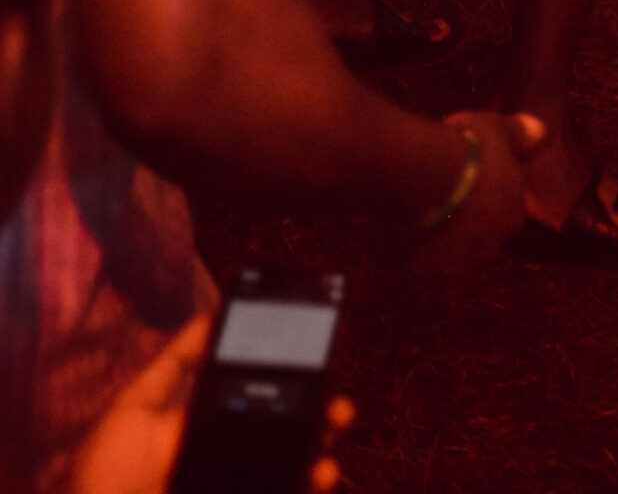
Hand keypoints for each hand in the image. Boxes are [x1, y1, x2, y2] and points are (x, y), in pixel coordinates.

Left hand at [64, 316, 354, 493]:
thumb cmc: (102, 475)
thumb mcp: (132, 409)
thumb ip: (172, 366)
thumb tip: (212, 316)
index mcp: (202, 428)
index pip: (255, 398)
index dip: (288, 382)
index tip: (318, 360)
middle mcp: (223, 460)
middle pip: (282, 436)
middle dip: (317, 419)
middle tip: (339, 408)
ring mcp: (232, 487)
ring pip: (286, 471)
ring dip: (316, 458)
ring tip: (329, 449)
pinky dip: (300, 488)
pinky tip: (317, 474)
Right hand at [413, 109, 545, 269]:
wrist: (422, 177)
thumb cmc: (466, 151)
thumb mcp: (496, 129)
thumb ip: (519, 134)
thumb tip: (540, 130)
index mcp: (512, 215)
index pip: (508, 213)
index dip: (491, 198)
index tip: (474, 182)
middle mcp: (489, 247)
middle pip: (482, 239)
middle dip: (469, 225)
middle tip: (447, 198)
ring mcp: (455, 265)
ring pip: (451, 256)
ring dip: (442, 240)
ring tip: (421, 213)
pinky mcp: (423, 272)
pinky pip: (420, 262)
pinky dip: (414, 249)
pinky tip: (403, 226)